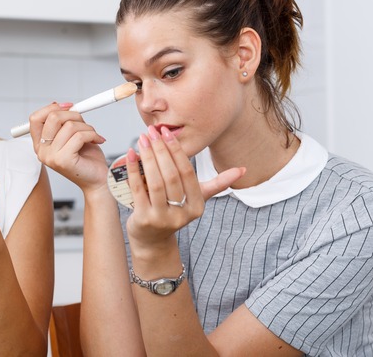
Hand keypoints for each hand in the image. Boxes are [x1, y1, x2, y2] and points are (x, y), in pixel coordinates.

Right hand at [27, 102, 107, 191]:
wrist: (97, 180)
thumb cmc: (87, 159)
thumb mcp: (72, 135)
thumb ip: (65, 123)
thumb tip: (66, 107)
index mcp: (40, 144)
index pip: (35, 119)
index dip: (51, 108)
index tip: (68, 107)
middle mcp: (42, 151)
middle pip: (53, 118)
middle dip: (74, 115)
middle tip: (84, 123)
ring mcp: (51, 157)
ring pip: (69, 126)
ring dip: (87, 127)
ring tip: (93, 135)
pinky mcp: (63, 160)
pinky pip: (79, 136)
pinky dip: (92, 134)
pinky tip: (97, 140)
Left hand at [125, 126, 244, 253]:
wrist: (153, 241)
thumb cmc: (174, 212)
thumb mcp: (197, 200)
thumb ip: (216, 184)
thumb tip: (242, 169)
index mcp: (197, 206)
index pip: (187, 174)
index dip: (177, 152)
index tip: (167, 133)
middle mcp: (181, 214)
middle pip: (171, 176)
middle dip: (161, 150)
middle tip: (152, 132)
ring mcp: (162, 219)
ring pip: (156, 182)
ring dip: (148, 157)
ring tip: (142, 139)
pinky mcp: (143, 220)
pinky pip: (138, 190)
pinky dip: (133, 170)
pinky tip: (131, 154)